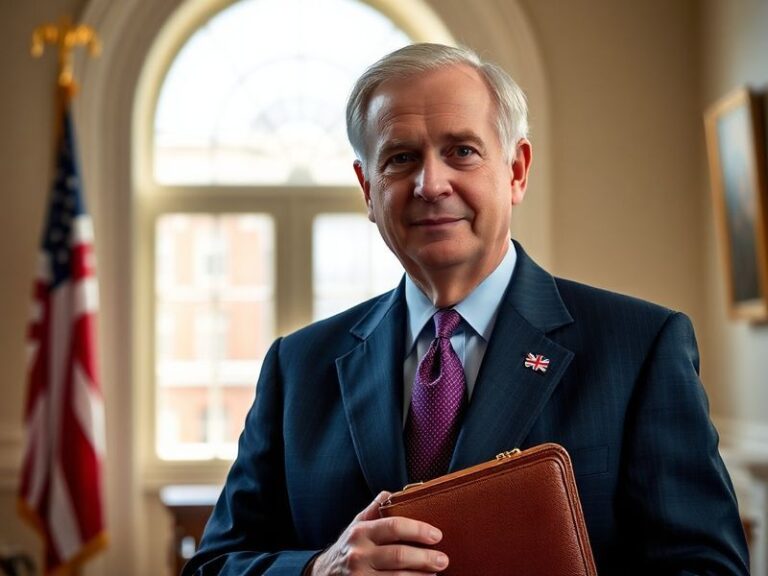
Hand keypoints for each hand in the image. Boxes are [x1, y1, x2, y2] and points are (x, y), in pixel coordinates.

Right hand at [310, 491, 448, 574]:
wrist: (323, 574)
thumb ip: (376, 509)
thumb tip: (396, 493)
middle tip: (443, 560)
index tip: (437, 535)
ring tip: (435, 574)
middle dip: (425, 558)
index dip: (418, 530)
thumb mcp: (357, 524)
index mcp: (361, 532)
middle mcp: (359, 554)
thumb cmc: (349, 546)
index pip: (393, 527)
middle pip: (398, 556)